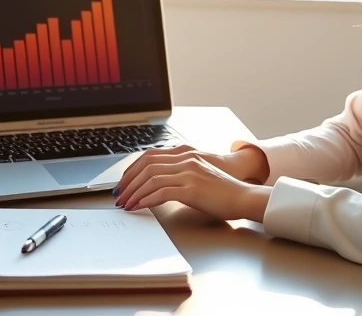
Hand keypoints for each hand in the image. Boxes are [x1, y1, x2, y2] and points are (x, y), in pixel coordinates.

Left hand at [114, 145, 270, 221]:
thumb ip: (179, 174)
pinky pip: (161, 191)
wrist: (243, 197)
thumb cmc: (222, 191)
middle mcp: (185, 159)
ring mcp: (188, 172)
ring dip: (134, 192)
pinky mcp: (192, 188)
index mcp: (186, 154)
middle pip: (146, 165)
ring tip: (126, 204)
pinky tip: (139, 207)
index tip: (123, 182)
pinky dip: (146, 199)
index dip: (132, 169)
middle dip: (128, 181)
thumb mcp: (198, 175)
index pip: (150, 155)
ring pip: (150, 178)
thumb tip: (156, 185)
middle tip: (119, 195)